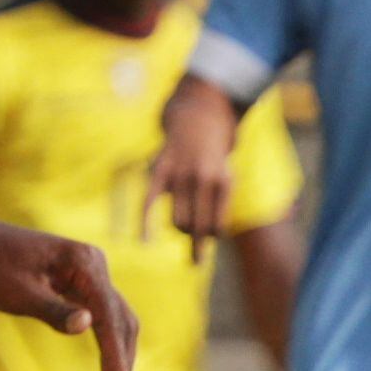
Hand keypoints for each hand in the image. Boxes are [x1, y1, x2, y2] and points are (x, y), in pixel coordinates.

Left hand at [0, 213, 137, 370]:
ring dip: (117, 357)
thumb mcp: (18, 294)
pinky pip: (102, 317)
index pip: (109, 315)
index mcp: (84, 262)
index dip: (116, 355)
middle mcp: (95, 265)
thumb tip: (87, 325)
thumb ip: (53, 310)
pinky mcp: (80, 283)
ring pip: (116, 320)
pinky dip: (106, 344)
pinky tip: (107, 369)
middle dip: (120, 363)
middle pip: (121, 320)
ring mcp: (90, 274)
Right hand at [146, 77, 236, 262]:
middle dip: (195, 243)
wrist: (199, 120)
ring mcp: (180, 174)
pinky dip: (145, 222)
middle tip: (195, 250)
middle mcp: (203, 179)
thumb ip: (218, 208)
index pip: (216, 228)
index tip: (208, 236)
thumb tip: (204, 241)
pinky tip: (144, 242)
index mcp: (224, 183)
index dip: (211, 237)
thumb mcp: (227, 179)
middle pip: (196, 228)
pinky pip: (149, 201)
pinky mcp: (160, 170)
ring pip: (177, 222)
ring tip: (182, 227)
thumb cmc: (214, 160)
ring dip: (180, 230)